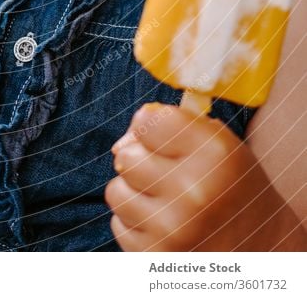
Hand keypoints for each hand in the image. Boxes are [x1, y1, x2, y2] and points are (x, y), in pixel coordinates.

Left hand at [105, 102, 291, 250]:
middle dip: (140, 160)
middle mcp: (194, 190)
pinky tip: (164, 225)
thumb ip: (166, 126)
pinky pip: (119, 226)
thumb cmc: (231, 184)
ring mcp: (174, 229)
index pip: (146, 121)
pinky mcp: (157, 257)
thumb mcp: (215, 141)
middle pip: (126, 157)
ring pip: (116, 192)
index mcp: (213, 152)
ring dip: (134, 193)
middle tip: (166, 172)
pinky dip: (136, 223)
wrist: (263, 248)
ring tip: (165, 200)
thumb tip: (119, 146)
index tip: (162, 137)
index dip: (149, 126)